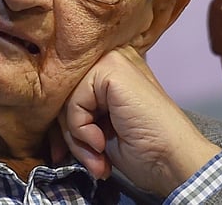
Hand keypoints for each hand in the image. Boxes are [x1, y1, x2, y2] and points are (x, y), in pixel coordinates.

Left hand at [59, 46, 220, 196]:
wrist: (175, 162)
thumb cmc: (145, 150)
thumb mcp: (99, 130)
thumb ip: (75, 118)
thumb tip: (47, 129)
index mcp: (109, 70)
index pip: (66, 93)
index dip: (64, 126)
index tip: (65, 153)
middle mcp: (110, 59)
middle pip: (62, 94)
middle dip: (69, 134)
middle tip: (89, 160)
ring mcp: (112, 60)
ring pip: (65, 99)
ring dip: (76, 137)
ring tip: (97, 156)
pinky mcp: (111, 69)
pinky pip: (74, 101)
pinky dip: (81, 129)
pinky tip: (101, 141)